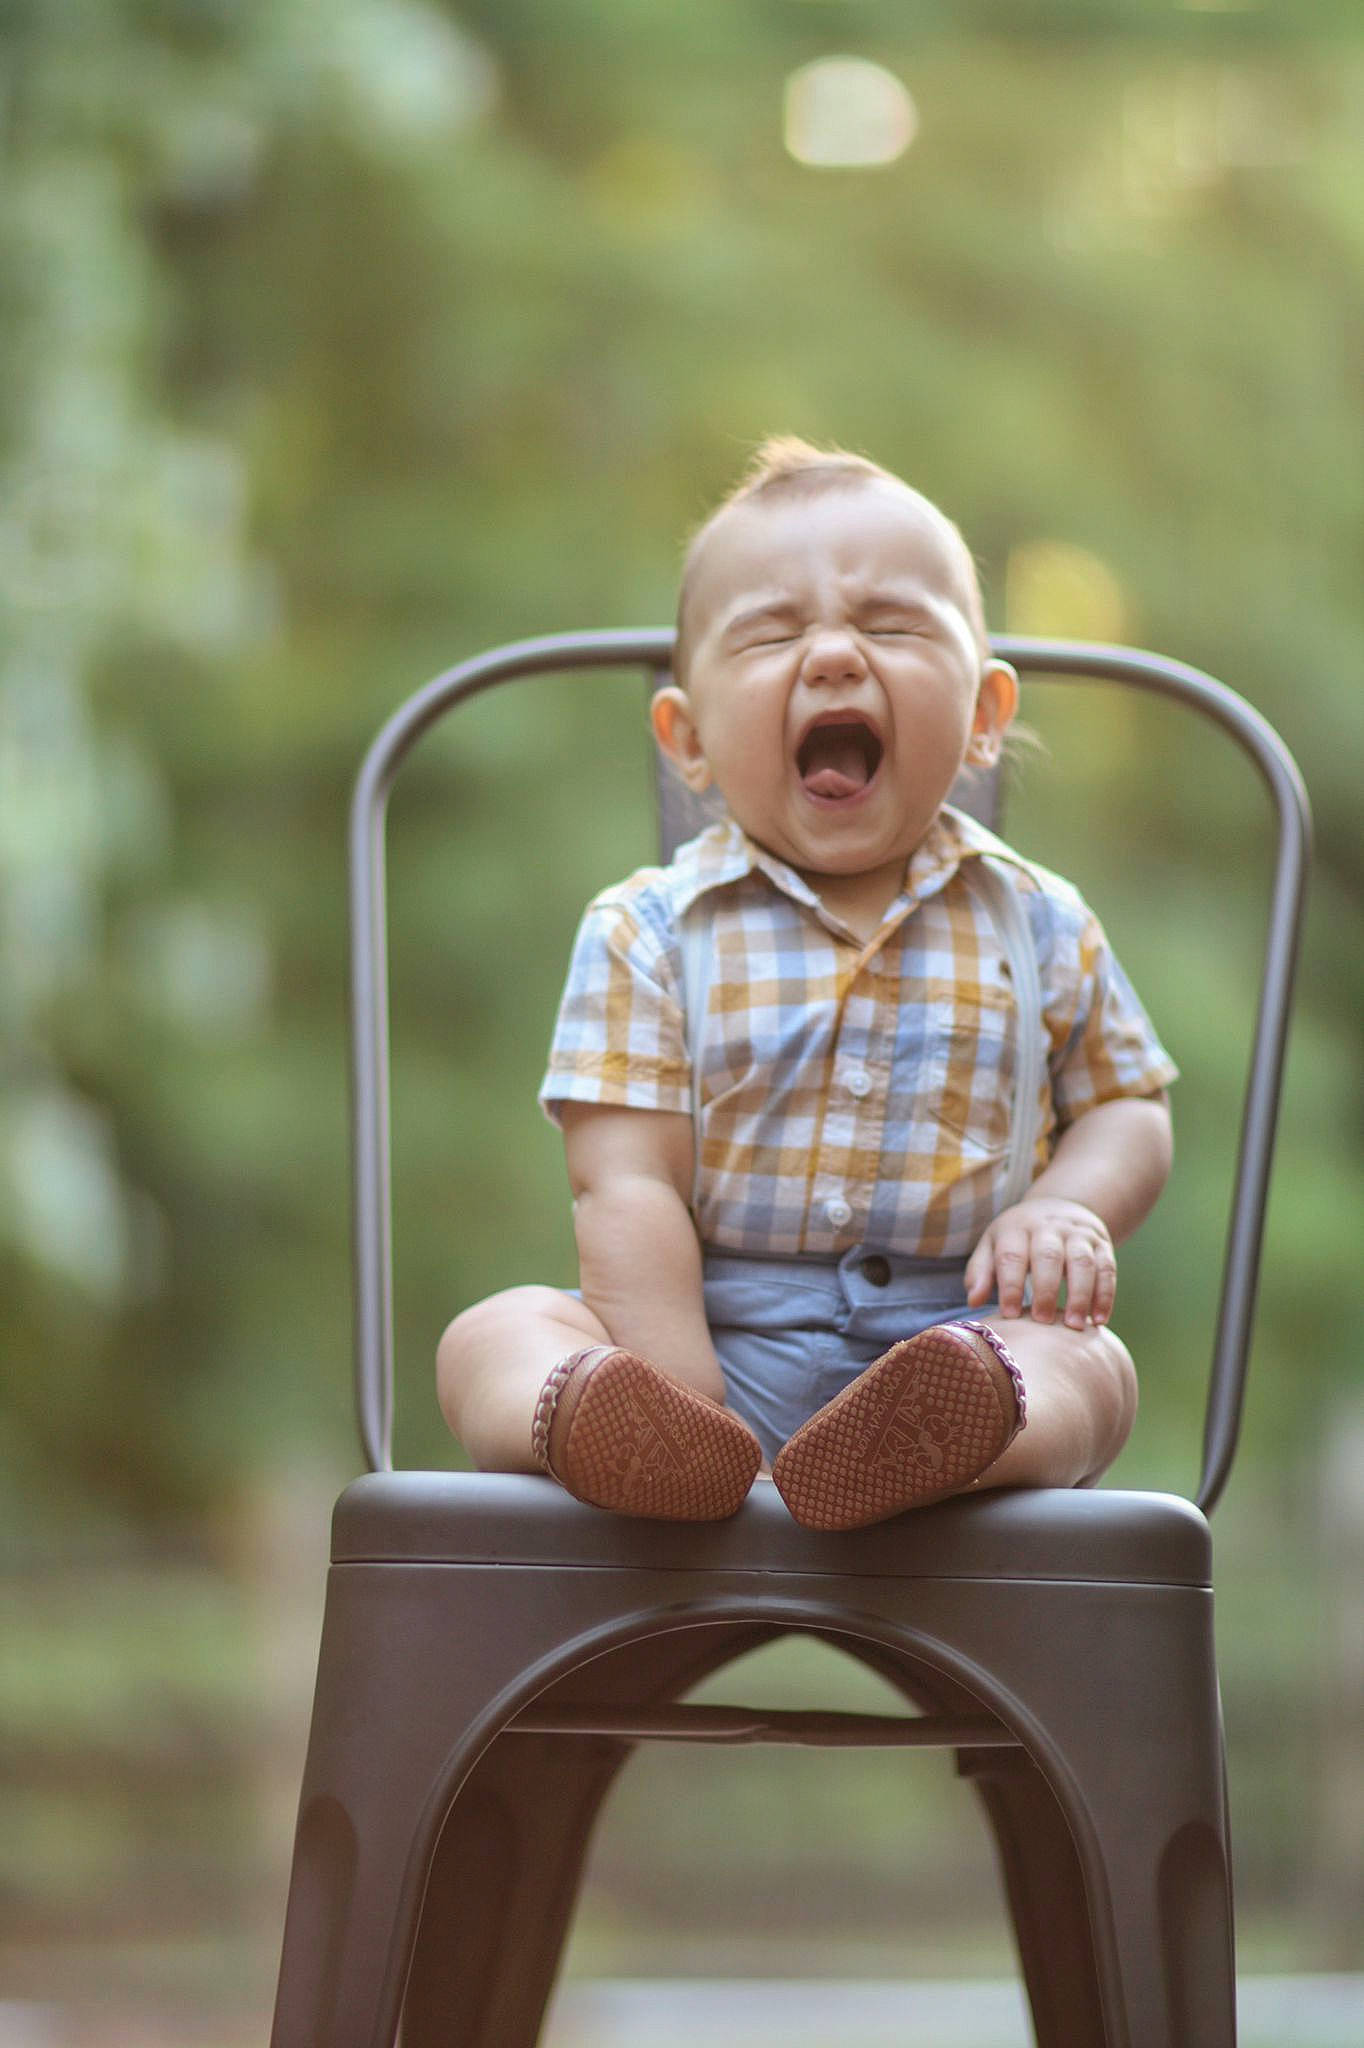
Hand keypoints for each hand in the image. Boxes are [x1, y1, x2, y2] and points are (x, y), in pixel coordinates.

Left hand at [965, 1197, 1116, 1328]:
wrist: (1060, 1207)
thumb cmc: (1018, 1238)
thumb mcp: (993, 1245)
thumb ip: (980, 1272)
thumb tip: (974, 1301)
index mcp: (1016, 1228)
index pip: (1012, 1256)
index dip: (1010, 1286)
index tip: (1010, 1315)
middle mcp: (1048, 1227)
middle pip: (1049, 1256)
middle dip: (1046, 1290)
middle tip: (1042, 1321)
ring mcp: (1078, 1234)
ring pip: (1082, 1262)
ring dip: (1080, 1295)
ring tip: (1074, 1325)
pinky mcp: (1101, 1244)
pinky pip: (1107, 1269)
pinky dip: (1105, 1295)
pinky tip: (1098, 1319)